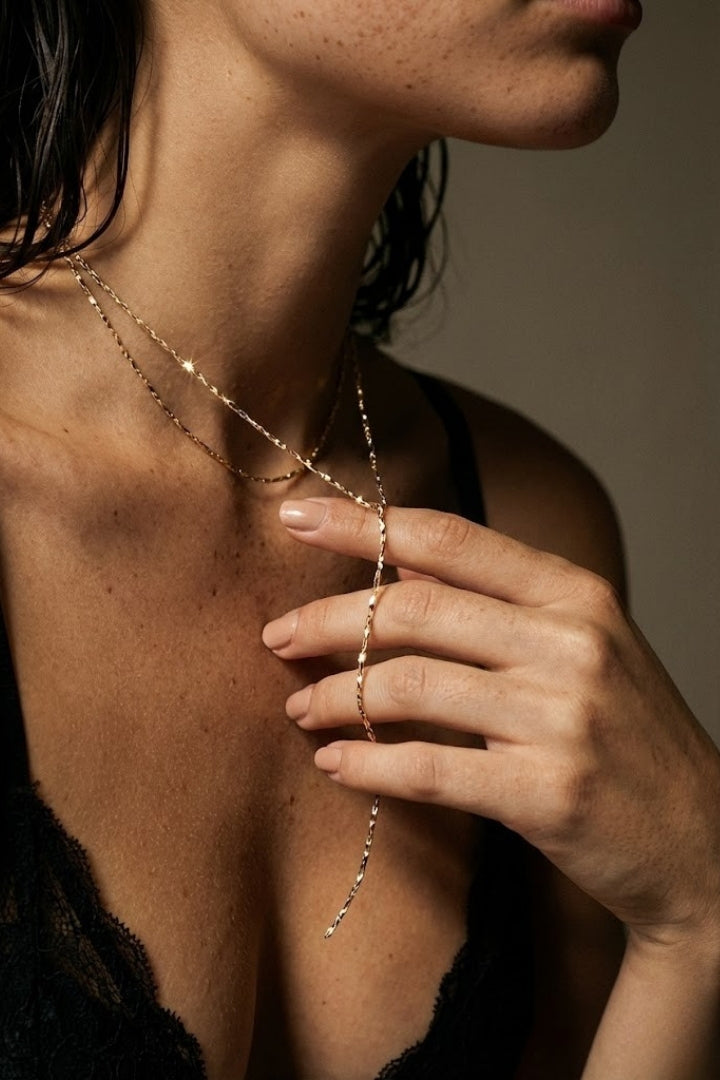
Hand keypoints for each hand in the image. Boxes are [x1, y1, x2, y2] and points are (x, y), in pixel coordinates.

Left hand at [262, 497, 719, 948]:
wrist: (704, 841)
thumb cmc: (628, 736)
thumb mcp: (584, 644)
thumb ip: (497, 599)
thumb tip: (403, 563)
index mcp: (575, 593)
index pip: (448, 538)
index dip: (364, 524)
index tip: (296, 518)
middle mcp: (571, 643)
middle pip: (413, 610)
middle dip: (327, 621)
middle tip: (277, 638)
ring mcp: (562, 717)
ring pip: (409, 687)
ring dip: (334, 698)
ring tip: (300, 711)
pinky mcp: (547, 792)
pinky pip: (428, 768)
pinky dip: (367, 766)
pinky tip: (335, 766)